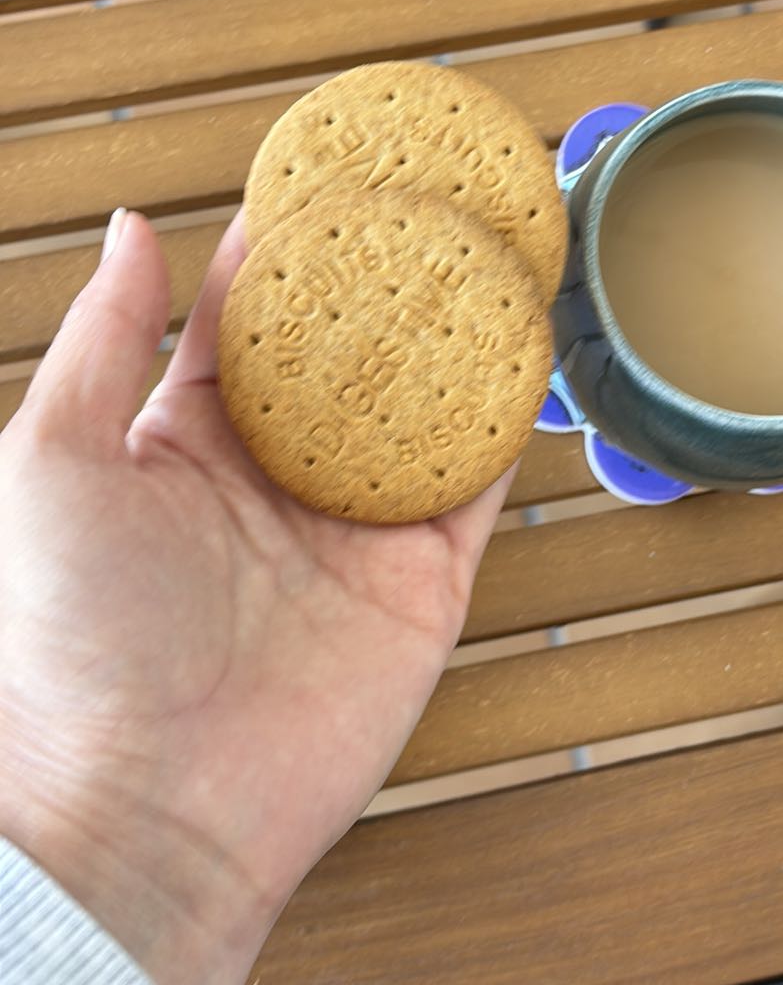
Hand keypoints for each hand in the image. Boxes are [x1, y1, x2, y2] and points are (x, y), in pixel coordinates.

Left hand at [0, 210, 507, 984]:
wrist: (146, 813)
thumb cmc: (71, 648)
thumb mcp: (52, 463)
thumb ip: (106, 339)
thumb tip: (134, 228)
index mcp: (178, 444)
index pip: (246, 318)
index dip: (289, 243)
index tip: (328, 171)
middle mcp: (270, 482)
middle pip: (348, 352)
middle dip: (387, 274)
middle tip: (433, 189)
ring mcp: (349, 533)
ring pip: (422, 407)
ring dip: (457, 331)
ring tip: (495, 242)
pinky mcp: (419, 588)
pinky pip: (476, 487)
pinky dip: (506, 420)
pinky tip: (527, 347)